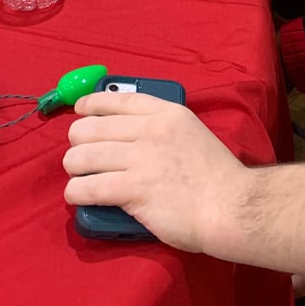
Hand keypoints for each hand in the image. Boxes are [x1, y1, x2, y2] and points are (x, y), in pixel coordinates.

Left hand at [63, 92, 250, 257]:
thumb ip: (162, 129)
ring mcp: (142, 158)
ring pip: (84, 156)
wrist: (230, 204)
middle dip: (78, 141)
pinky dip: (76, 191)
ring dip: (74, 167)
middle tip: (79, 155)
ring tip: (78, 176)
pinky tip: (77, 195)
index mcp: (168, 113)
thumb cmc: (216, 174)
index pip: (120, 100)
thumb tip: (129, 136)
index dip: (93, 104)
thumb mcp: (191, 133)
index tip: (80, 109)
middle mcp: (151, 130)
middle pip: (93, 128)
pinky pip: (88, 187)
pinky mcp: (133, 189)